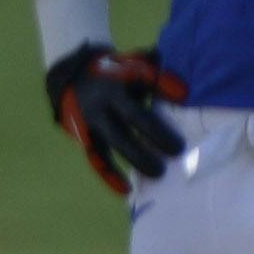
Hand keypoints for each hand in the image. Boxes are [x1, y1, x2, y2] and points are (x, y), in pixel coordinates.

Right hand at [44, 40, 186, 193]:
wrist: (69, 78)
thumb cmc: (113, 73)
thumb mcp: (129, 63)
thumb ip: (153, 68)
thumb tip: (185, 84)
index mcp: (119, 77)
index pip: (143, 78)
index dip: (164, 85)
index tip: (184, 95)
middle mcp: (105, 99)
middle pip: (133, 116)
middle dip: (156, 133)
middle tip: (178, 148)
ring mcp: (93, 120)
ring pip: (116, 141)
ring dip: (138, 158)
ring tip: (159, 173)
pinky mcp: (84, 137)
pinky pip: (97, 159)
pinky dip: (110, 176)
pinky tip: (126, 190)